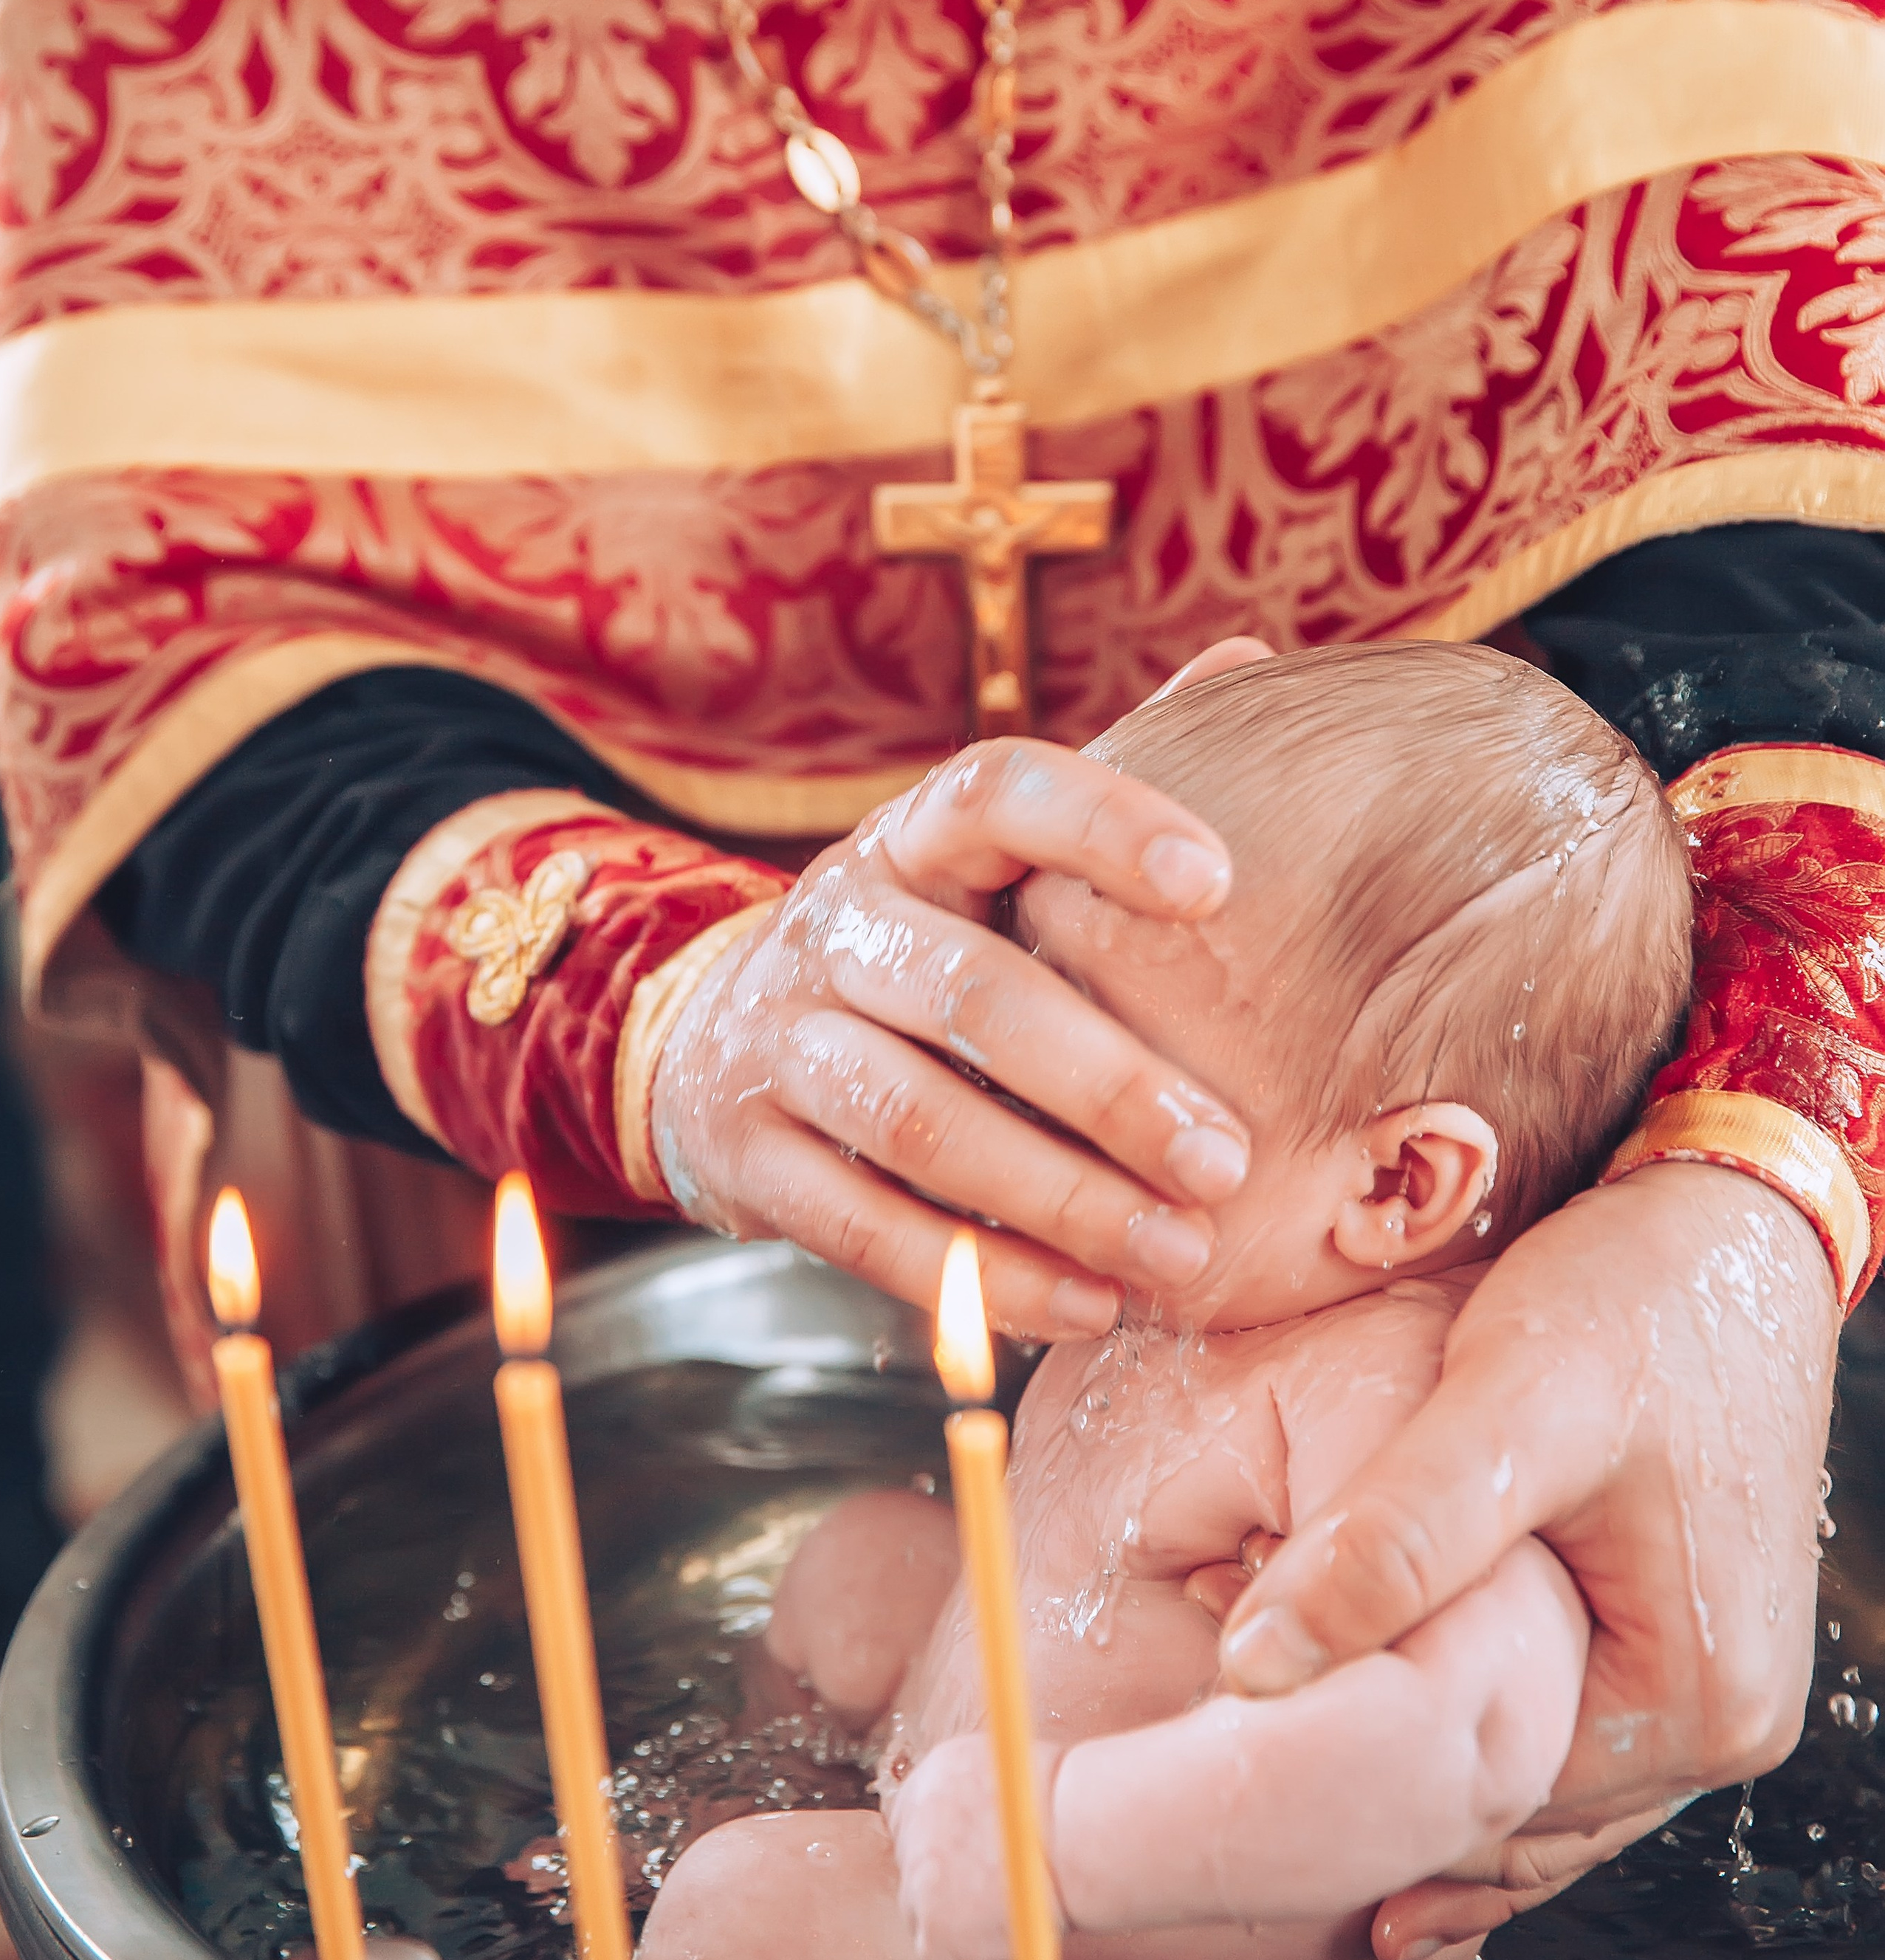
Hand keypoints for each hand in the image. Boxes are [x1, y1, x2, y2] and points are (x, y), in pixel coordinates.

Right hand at [650, 733, 1258, 1339]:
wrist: (709, 1043)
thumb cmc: (919, 945)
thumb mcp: (985, 858)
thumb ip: (1107, 783)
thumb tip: (1250, 655)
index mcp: (913, 837)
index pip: (999, 789)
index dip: (1103, 823)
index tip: (1219, 882)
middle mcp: (835, 922)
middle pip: (971, 992)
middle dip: (1108, 1082)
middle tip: (1228, 1157)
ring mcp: (777, 1038)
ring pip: (918, 1121)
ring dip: (1058, 1198)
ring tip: (1179, 1251)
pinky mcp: (748, 1154)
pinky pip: (866, 1227)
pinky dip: (983, 1277)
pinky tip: (1089, 1304)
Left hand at [889, 1732, 1063, 1959]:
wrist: (1084, 1832)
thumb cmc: (1071, 1804)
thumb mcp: (1011, 1777)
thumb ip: (978, 1803)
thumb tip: (975, 1836)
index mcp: (932, 1779)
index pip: (910, 1821)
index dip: (942, 1849)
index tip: (969, 1866)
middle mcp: (913, 1828)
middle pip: (913, 1873)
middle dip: (948, 1891)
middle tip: (996, 1899)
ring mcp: (918, 1883)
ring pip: (926, 1920)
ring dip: (964, 1926)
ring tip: (1016, 1912)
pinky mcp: (934, 1933)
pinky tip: (1015, 1936)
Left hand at [1217, 1165, 1837, 1958]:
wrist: (1733, 1219)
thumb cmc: (1636, 1298)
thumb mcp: (1504, 1409)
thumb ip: (1391, 1540)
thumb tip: (1258, 1668)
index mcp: (1695, 1702)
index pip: (1494, 1809)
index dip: (1361, 1783)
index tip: (1238, 1750)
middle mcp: (1726, 1723)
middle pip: (1519, 1810)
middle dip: (1390, 1785)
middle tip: (1240, 1757)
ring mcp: (1713, 1681)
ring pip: (1539, 1771)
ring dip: (1431, 1751)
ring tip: (1292, 1743)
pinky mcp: (1682, 1628)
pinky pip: (1568, 1717)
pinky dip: (1482, 1718)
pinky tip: (1388, 1718)